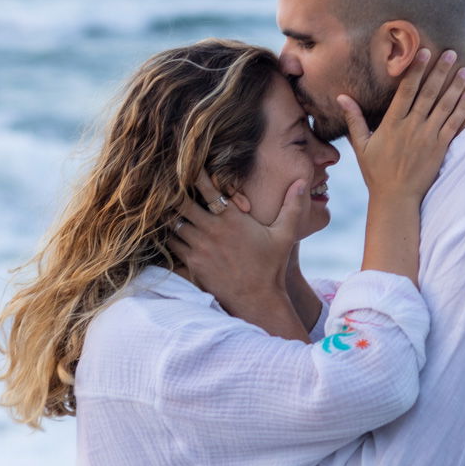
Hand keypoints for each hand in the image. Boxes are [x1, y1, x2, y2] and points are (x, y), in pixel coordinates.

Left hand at [166, 171, 312, 336]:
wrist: (257, 301)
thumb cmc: (272, 267)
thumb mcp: (285, 235)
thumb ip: (293, 207)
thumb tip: (302, 182)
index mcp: (231, 219)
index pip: (206, 188)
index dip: (194, 173)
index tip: (187, 164)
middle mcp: (211, 231)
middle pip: (180, 203)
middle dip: (173, 192)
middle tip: (166, 183)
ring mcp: (199, 248)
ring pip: (171, 223)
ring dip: (169, 214)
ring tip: (162, 204)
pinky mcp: (192, 264)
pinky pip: (171, 245)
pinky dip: (167, 236)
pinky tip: (164, 231)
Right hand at [339, 48, 464, 203]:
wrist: (396, 198)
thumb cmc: (376, 171)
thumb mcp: (361, 145)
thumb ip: (354, 119)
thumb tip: (342, 97)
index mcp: (392, 123)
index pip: (406, 90)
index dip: (416, 70)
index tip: (424, 52)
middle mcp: (412, 127)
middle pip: (429, 93)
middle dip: (440, 71)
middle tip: (452, 53)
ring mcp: (428, 137)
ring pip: (444, 106)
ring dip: (456, 87)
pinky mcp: (440, 148)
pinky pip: (454, 124)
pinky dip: (462, 109)